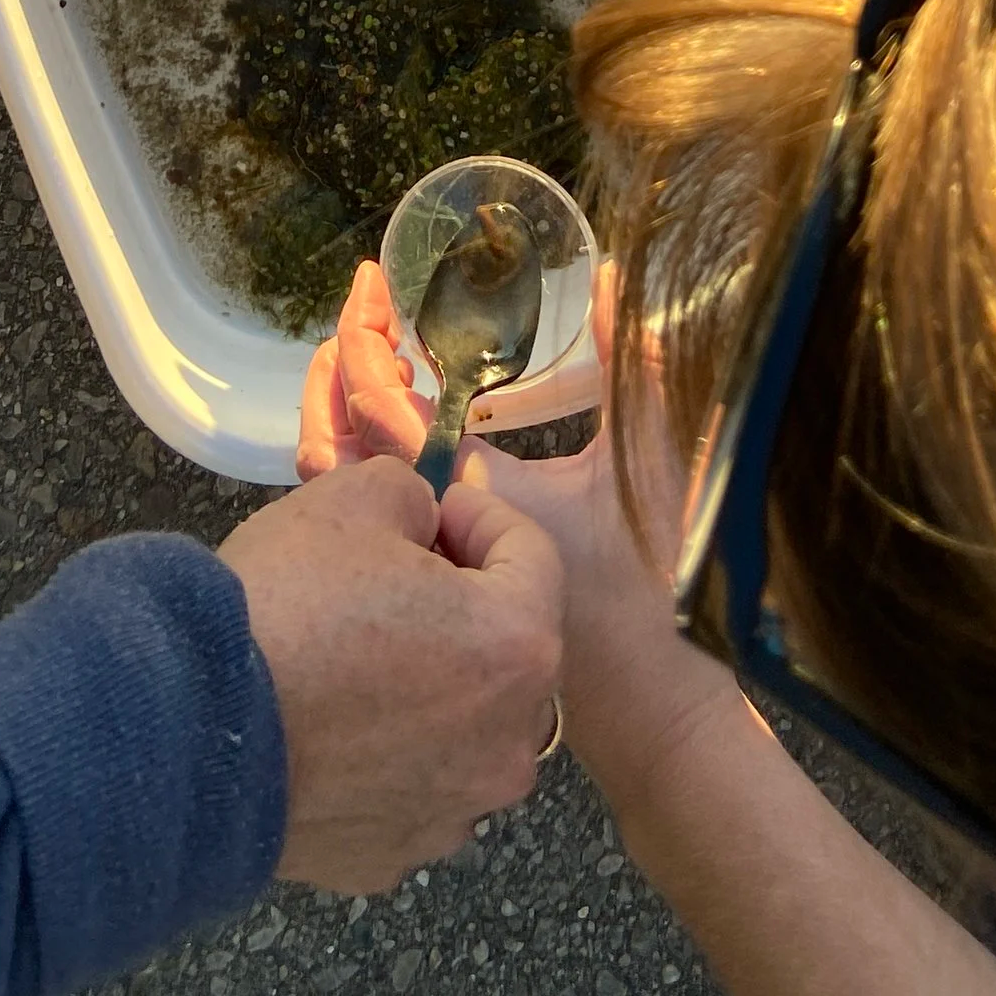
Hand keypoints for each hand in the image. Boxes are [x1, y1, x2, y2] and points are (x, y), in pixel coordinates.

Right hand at [220, 452, 564, 891]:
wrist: (189, 731)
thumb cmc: (288, 604)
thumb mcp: (355, 497)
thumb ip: (414, 495)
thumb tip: (421, 524)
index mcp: (517, 647)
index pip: (529, 555)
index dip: (476, 516)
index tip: (425, 510)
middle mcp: (508, 745)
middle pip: (503, 649)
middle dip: (458, 604)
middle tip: (386, 577)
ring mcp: (454, 813)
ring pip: (462, 727)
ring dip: (426, 686)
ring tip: (350, 657)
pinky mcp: (394, 857)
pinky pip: (409, 785)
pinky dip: (384, 754)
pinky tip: (325, 727)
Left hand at [298, 265, 733, 814]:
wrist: (652, 715)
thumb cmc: (653, 586)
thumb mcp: (650, 462)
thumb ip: (633, 368)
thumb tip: (605, 280)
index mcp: (467, 496)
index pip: (380, 406)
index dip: (364, 338)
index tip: (370, 286)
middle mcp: (421, 545)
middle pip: (343, 447)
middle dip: (342, 373)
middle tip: (367, 312)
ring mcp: (419, 579)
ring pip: (349, 493)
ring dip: (351, 420)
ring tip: (373, 359)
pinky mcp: (428, 602)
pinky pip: (370, 530)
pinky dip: (371, 471)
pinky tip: (406, 438)